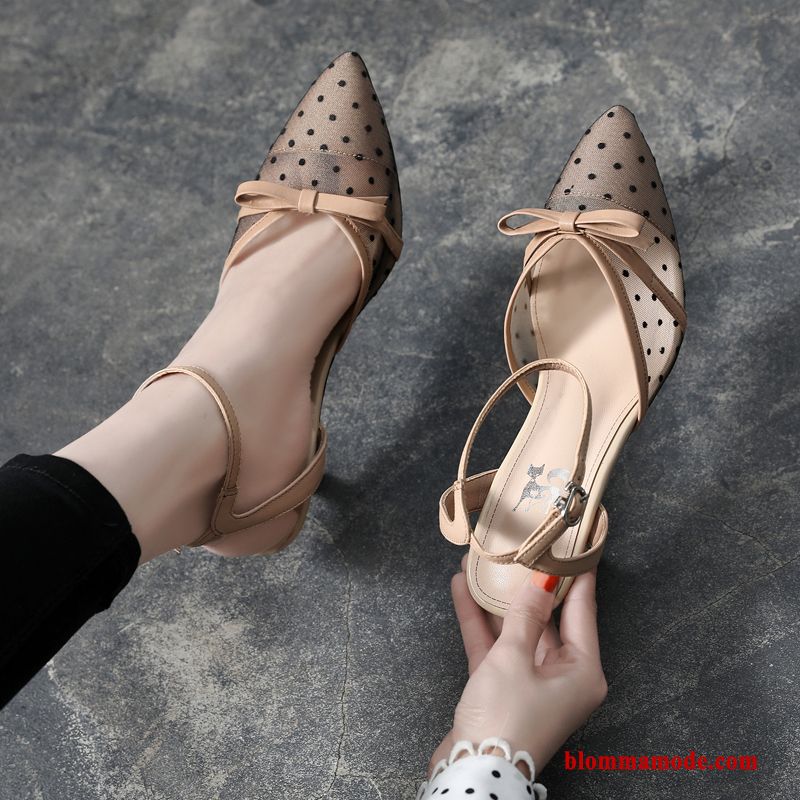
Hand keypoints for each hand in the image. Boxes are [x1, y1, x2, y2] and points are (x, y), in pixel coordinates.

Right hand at [431, 559, 606, 775]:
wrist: (472, 772)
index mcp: (583, 671)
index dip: (576, 576)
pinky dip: (479, 621)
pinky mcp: (501, 688)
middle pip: (547, 619)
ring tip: (481, 562)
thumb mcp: (515, 656)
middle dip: (527, 584)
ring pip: (515, 630)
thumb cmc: (506, 717)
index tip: (575, 545)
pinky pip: (493, 646)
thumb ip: (525, 614)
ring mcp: (530, 682)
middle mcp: (562, 676)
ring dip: (495, 599)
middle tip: (521, 547)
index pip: (582, 612)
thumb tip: (541, 579)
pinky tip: (462, 590)